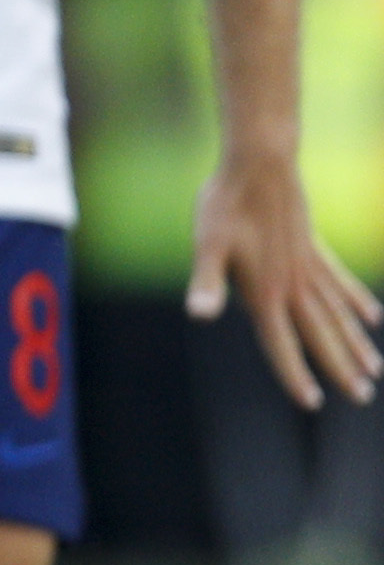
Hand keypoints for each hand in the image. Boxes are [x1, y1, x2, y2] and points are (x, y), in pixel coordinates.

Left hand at [190, 155, 381, 408]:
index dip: (294, 374)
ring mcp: (308, 266)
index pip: (281, 342)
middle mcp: (293, 284)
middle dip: (339, 367)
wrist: (259, 163)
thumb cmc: (225, 203)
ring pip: (337, 313)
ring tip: (374, 369)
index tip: (312, 402)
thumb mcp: (205, 244)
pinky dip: (355, 301)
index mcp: (266, 290)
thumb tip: (198, 313)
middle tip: (362, 396)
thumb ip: (207, 281)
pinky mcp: (313, 249)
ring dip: (353, 341)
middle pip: (319, 334)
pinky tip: (372, 316)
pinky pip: (339, 284)